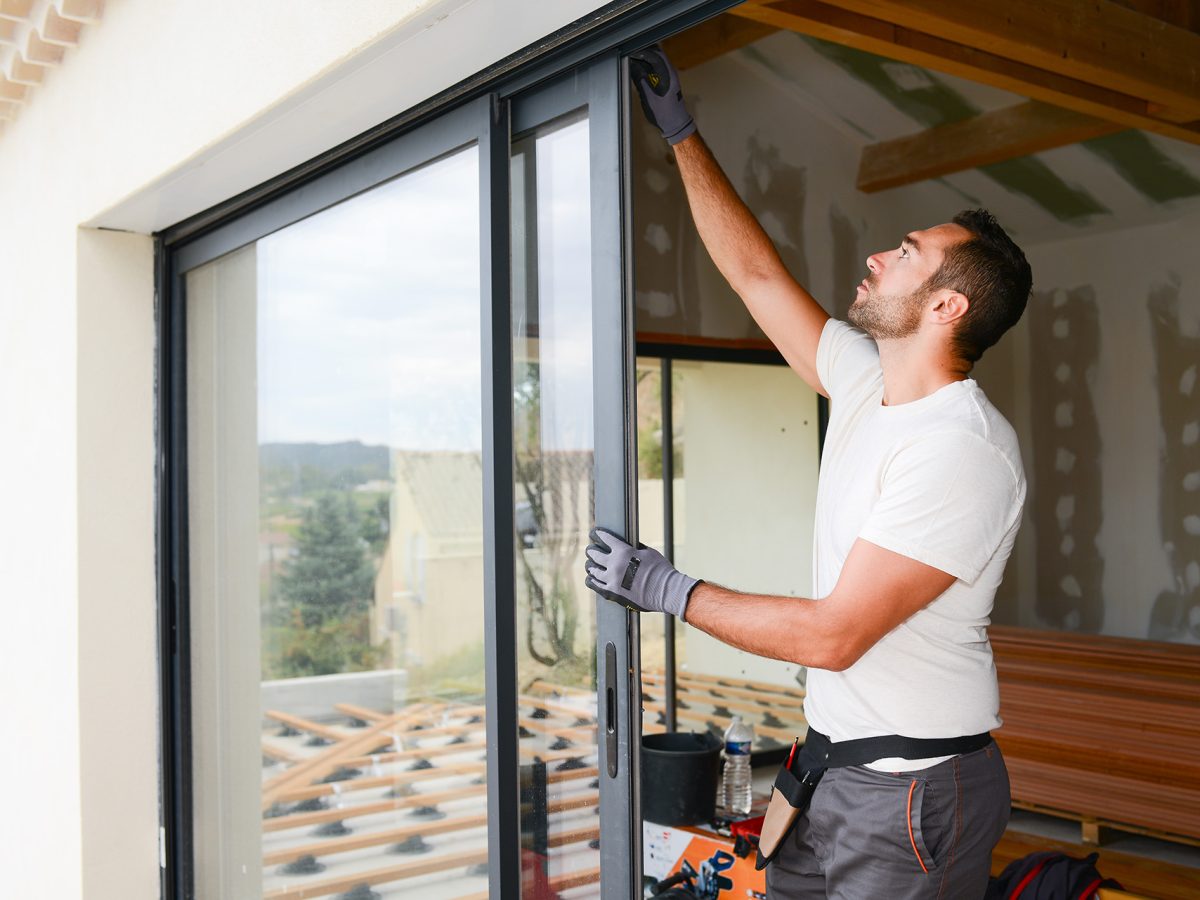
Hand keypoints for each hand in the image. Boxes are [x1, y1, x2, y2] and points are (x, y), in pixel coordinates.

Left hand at [584, 527, 700, 618]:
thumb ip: (634, 548)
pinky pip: (595, 585)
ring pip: (593, 570)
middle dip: (591, 550)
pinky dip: (591, 580)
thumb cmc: (661, 570)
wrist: (666, 592)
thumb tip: (627, 544)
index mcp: (623, 551)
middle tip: (591, 549)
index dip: (597, 534)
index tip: (594, 533)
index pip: (604, 538)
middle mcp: (614, 564)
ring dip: (591, 565)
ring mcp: (612, 580)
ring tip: (590, 564)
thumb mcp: (648, 552)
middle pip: (594, 554)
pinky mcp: (612, 593)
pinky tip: (591, 578)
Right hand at [629, 45, 695, 144]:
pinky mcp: (667, 80)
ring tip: (632, 61)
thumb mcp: (649, 98)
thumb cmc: (665, 115)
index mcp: (669, 75)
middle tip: (630, 56)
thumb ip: (641, 81)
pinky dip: (648, 66)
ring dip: (645, 59)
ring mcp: (670, 76)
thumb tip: (633, 67)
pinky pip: (657, 67)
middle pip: (657, 54)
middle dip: (643, 53)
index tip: (632, 52)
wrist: (676, 124)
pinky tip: (639, 70)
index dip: (643, 51)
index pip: (656, 54)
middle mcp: (671, 72)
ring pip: (657, 60)